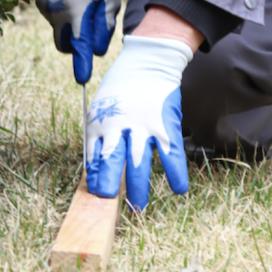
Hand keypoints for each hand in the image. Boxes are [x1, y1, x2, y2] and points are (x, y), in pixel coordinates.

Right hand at [35, 0, 120, 83]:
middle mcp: (55, 10)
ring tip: (83, 2)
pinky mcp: (39, 2)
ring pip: (59, 31)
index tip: (82, 81)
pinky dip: (63, 16)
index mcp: (75, 8)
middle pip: (64, 44)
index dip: (81, 63)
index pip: (79, 44)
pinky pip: (53, 19)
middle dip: (76, 45)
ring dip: (71, 26)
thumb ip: (103, 25)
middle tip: (90, 30)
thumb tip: (96, 50)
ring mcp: (44, 6)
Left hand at [85, 35, 192, 210]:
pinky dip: (175, 173)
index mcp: (98, 124)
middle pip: (111, 161)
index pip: (92, 156)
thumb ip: (99, 135)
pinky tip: (178, 188)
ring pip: (139, 162)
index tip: (95, 193)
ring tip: (137, 206)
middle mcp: (118, 127)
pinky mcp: (163, 125)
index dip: (94, 176)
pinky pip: (170, 153)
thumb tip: (95, 166)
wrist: (146, 64)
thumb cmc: (120, 91)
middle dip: (110, 184)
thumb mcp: (101, 110)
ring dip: (138, 187)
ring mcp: (142, 127)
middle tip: (109, 203)